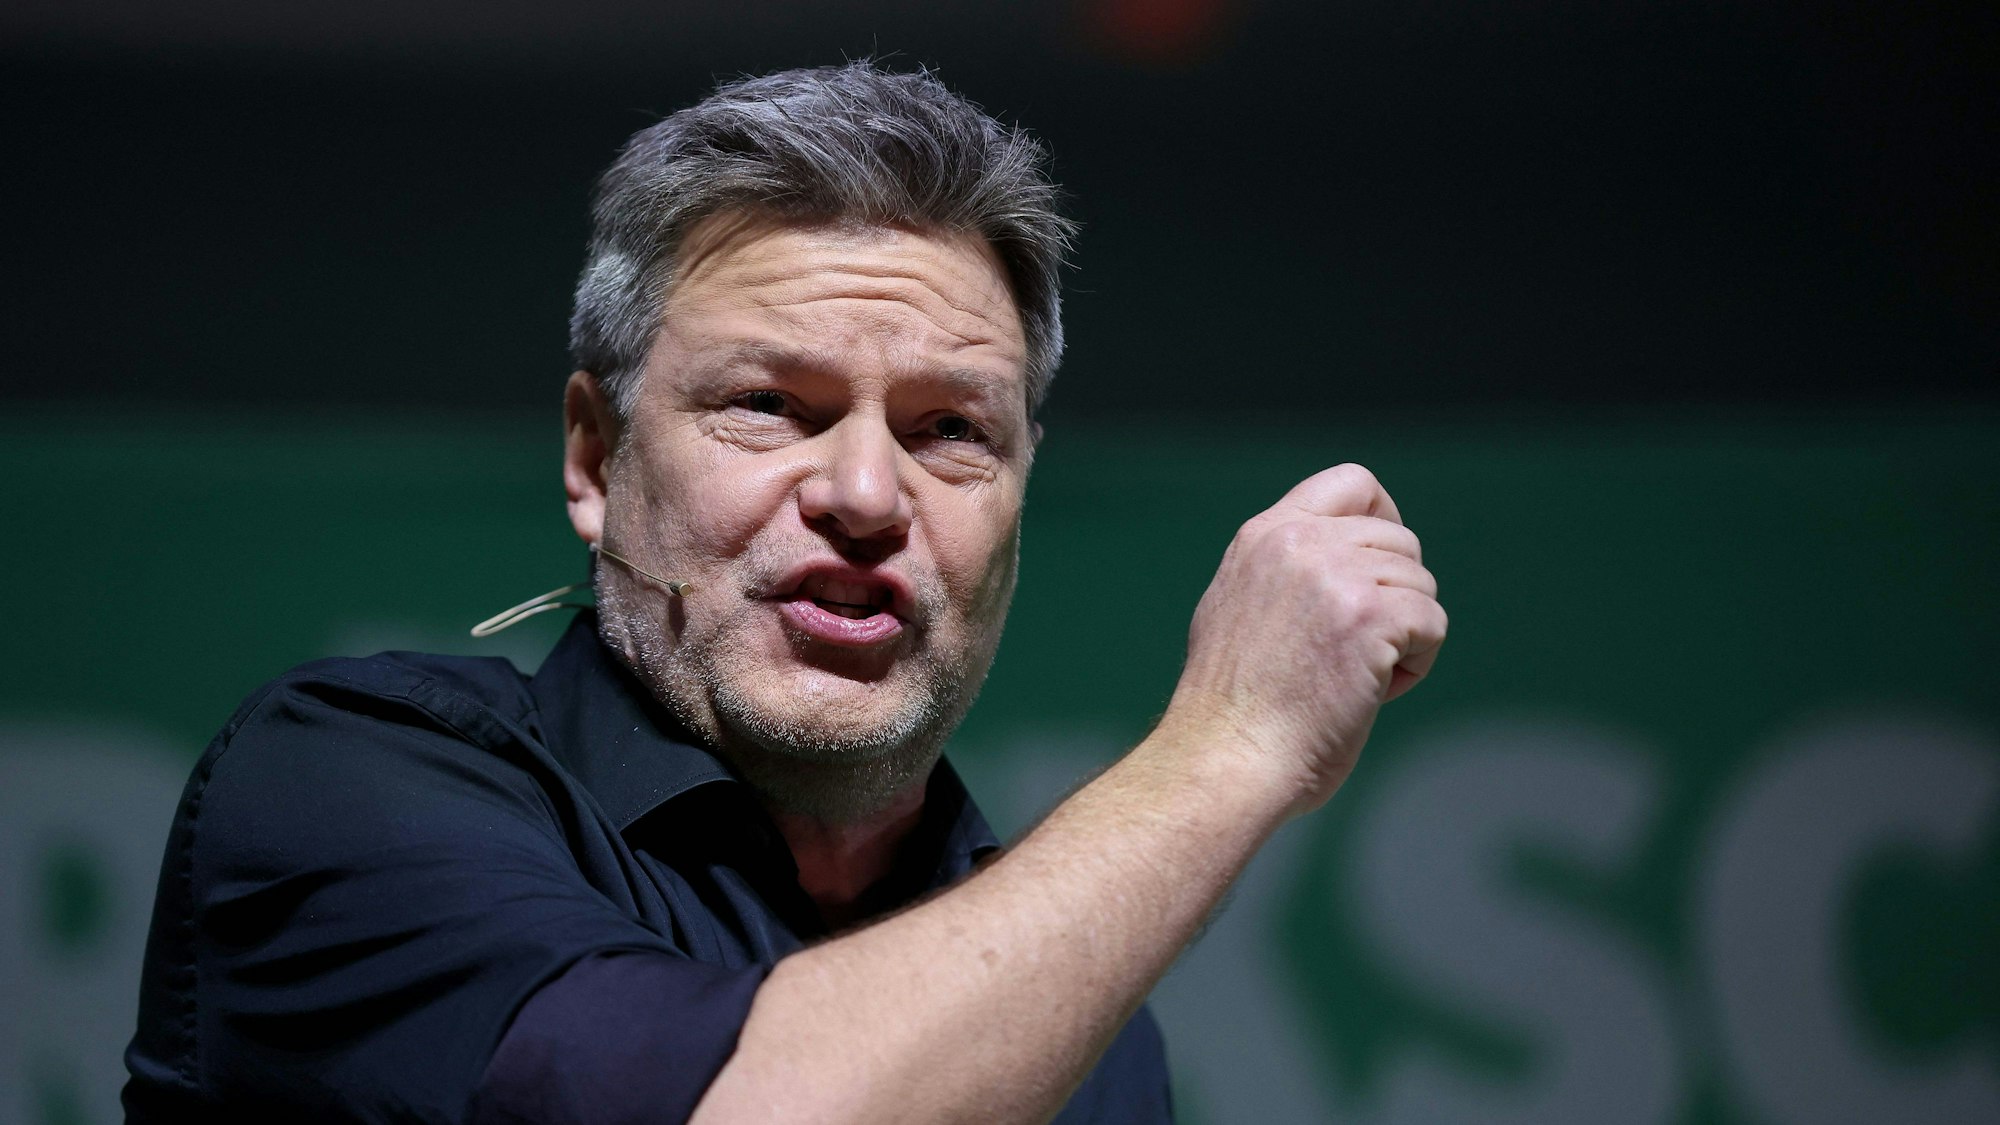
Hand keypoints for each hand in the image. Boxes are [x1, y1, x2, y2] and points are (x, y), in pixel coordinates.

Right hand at [1158, 464, 1445, 813]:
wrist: (1226, 756)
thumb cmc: (1233, 710)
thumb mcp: (1237, 608)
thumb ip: (1282, 572)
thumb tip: (1341, 565)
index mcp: (1264, 536)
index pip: (1351, 483)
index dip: (1383, 518)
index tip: (1380, 569)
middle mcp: (1298, 543)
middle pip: (1399, 541)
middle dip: (1395, 596)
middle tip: (1360, 651)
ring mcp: (1334, 576)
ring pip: (1420, 585)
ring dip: (1405, 636)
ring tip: (1359, 679)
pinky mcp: (1369, 616)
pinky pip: (1432, 623)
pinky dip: (1418, 664)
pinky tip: (1376, 692)